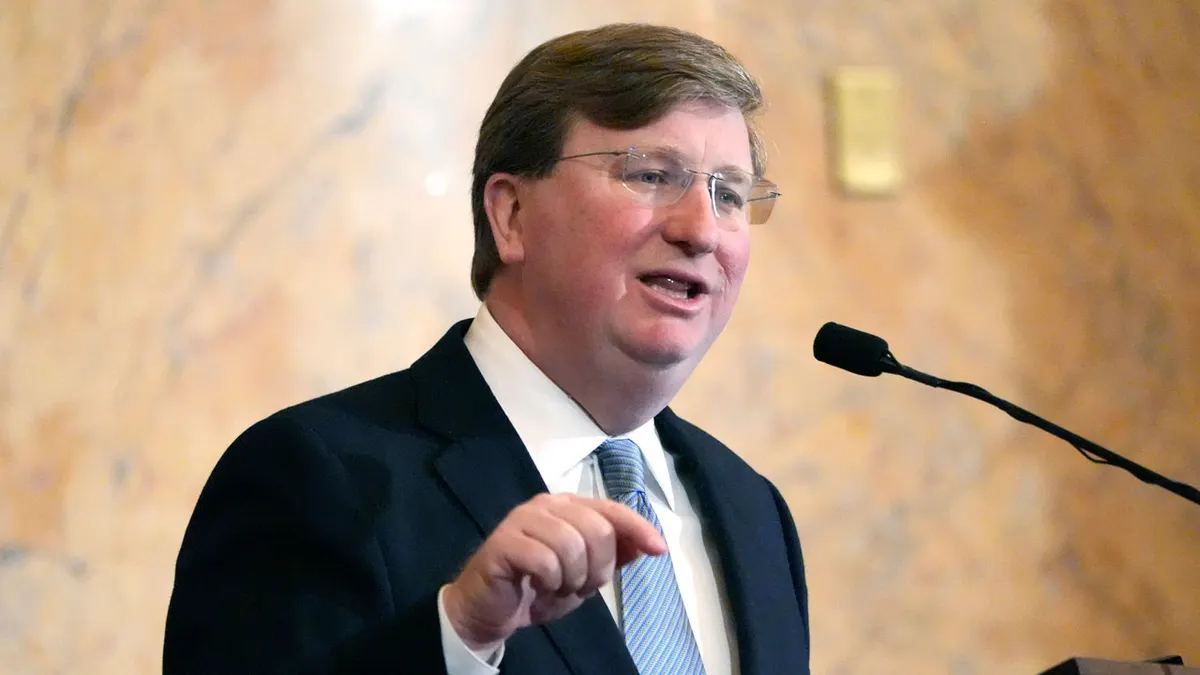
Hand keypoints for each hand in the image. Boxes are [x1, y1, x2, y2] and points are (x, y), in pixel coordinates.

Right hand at [441, 493, 665, 650]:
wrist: (490, 610)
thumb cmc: (538, 587)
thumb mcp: (586, 576)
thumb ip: (615, 555)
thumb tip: (650, 543)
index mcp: (568, 506)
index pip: (612, 510)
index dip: (638, 528)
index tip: (658, 550)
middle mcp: (546, 505)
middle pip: (596, 528)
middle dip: (597, 568)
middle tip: (579, 587)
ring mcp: (522, 519)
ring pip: (571, 544)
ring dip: (571, 578)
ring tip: (557, 588)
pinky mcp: (503, 541)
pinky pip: (544, 559)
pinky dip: (549, 581)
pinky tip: (539, 587)